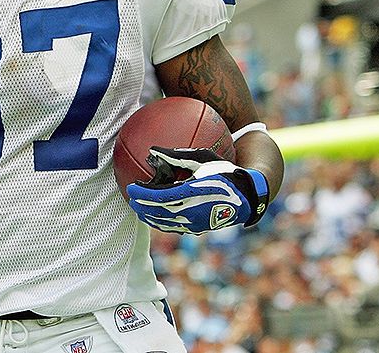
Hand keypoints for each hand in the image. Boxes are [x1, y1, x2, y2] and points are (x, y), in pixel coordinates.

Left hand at [126, 147, 269, 234]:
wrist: (247, 195)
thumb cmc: (224, 171)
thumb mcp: (203, 159)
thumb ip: (176, 156)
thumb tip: (152, 150)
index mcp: (192, 193)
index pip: (160, 196)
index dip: (143, 194)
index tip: (131, 187)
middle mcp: (192, 211)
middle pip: (158, 212)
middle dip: (142, 206)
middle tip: (131, 198)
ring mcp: (195, 223)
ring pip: (165, 223)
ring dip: (149, 216)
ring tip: (139, 208)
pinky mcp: (199, 229)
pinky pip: (175, 227)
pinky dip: (161, 222)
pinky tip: (156, 216)